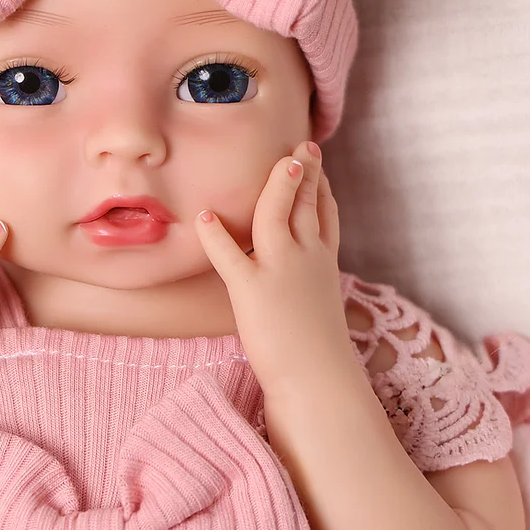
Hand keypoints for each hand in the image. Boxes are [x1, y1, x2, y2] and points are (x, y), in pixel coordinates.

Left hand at [194, 141, 350, 397]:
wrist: (319, 382)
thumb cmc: (317, 356)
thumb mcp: (317, 311)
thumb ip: (306, 288)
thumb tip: (296, 285)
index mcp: (323, 267)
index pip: (325, 217)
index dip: (321, 188)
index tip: (316, 166)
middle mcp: (307, 261)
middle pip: (308, 205)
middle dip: (307, 173)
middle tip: (303, 147)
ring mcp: (280, 272)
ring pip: (278, 216)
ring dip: (278, 186)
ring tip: (279, 162)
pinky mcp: (252, 291)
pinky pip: (230, 255)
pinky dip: (215, 234)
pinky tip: (204, 216)